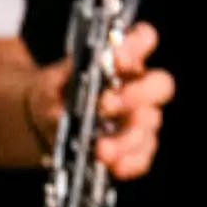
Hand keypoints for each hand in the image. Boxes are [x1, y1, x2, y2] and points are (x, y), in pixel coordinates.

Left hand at [27, 23, 173, 179]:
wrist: (45, 123)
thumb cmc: (53, 93)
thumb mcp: (47, 83)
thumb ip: (56, 89)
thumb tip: (60, 110)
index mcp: (122, 59)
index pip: (144, 39)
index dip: (137, 46)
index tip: (117, 59)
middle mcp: (139, 86)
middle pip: (161, 84)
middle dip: (136, 96)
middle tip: (106, 105)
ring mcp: (142, 118)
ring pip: (151, 124)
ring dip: (127, 137)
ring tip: (101, 149)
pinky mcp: (137, 147)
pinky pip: (144, 155)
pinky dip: (130, 162)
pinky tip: (113, 167)